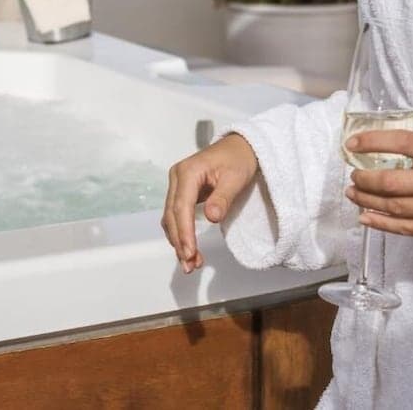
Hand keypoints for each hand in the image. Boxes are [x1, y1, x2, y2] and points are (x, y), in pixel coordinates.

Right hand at [162, 133, 258, 273]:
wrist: (241, 147)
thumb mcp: (235, 178)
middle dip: (180, 242)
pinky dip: (182, 233)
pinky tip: (189, 248)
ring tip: (191, 263)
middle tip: (190, 264)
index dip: (184, 232)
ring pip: (172, 218)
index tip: (190, 252)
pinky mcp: (183, 192)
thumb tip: (211, 218)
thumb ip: (223, 198)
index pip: (181, 207)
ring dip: (179, 240)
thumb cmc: (239, 159)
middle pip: (172, 215)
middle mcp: (177, 178)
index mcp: (187, 172)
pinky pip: (177, 215)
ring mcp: (178, 185)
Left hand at [345, 130, 412, 242]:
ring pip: (395, 207)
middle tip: (353, 176)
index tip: (351, 143)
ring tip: (353, 194)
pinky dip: (381, 223)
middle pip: (393, 181)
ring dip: (367, 200)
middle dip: (365, 179)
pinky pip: (406, 228)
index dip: (374, 141)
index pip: (405, 142)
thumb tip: (376, 156)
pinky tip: (364, 216)